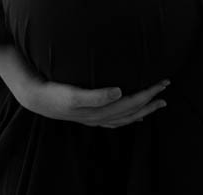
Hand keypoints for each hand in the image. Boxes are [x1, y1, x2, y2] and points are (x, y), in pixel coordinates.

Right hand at [16, 77, 169, 128]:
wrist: (36, 98)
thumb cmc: (55, 93)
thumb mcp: (73, 94)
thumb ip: (96, 96)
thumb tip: (120, 92)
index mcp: (101, 111)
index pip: (132, 102)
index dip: (149, 93)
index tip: (163, 82)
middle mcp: (101, 117)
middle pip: (132, 110)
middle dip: (151, 99)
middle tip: (166, 87)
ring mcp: (96, 119)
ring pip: (126, 117)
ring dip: (143, 109)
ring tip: (158, 103)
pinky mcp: (90, 116)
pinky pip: (115, 120)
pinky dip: (128, 118)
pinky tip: (134, 115)